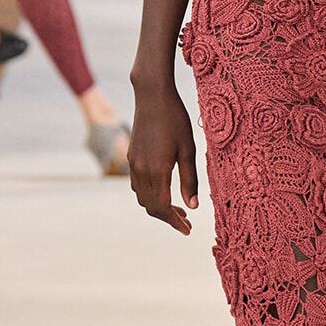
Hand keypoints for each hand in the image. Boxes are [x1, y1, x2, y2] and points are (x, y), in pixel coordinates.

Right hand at [128, 84, 198, 233]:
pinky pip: (137, 185)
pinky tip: (163, 189)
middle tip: (186, 221)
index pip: (162, 207)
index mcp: (157, 171)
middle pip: (150, 206)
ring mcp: (134, 163)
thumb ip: (189, 179)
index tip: (188, 229)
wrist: (152, 95)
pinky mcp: (132, 156)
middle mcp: (141, 170)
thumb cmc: (175, 120)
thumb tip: (193, 205)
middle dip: (167, 217)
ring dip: (157, 207)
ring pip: (142, 197)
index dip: (174, 221)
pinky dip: (149, 194)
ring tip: (178, 207)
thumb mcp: (188, 149)